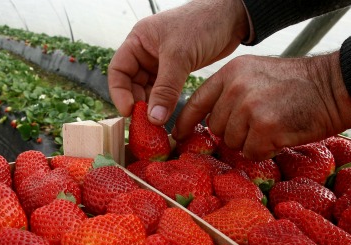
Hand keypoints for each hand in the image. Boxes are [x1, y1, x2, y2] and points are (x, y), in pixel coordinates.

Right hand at [108, 0, 249, 123]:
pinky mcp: (175, 69)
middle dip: (138, 102)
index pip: (118, 71)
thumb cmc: (202, 23)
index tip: (129, 112)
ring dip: (152, 105)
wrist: (232, 17)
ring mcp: (160, 61)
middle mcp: (145, 51)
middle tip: (146, 122)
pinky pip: (163, 90)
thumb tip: (154, 118)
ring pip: (148, 89)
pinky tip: (169, 113)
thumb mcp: (180, 56)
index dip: (120, 93)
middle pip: (131, 83)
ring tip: (158, 121)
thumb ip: (165, 89)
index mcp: (138, 40)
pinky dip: (164, 102)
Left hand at [174, 52, 350, 159]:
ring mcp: (248, 107)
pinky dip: (265, 150)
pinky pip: (252, 152)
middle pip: (216, 128)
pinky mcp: (264, 127)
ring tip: (272, 126)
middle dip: (233, 133)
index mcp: (230, 73)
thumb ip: (230, 94)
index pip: (196, 102)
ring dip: (251, 142)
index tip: (178, 137)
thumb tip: (210, 124)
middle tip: (259, 123)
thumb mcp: (256, 76)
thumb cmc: (297, 85)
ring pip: (233, 143)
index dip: (185, 123)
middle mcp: (235, 88)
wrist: (334, 86)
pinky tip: (280, 135)